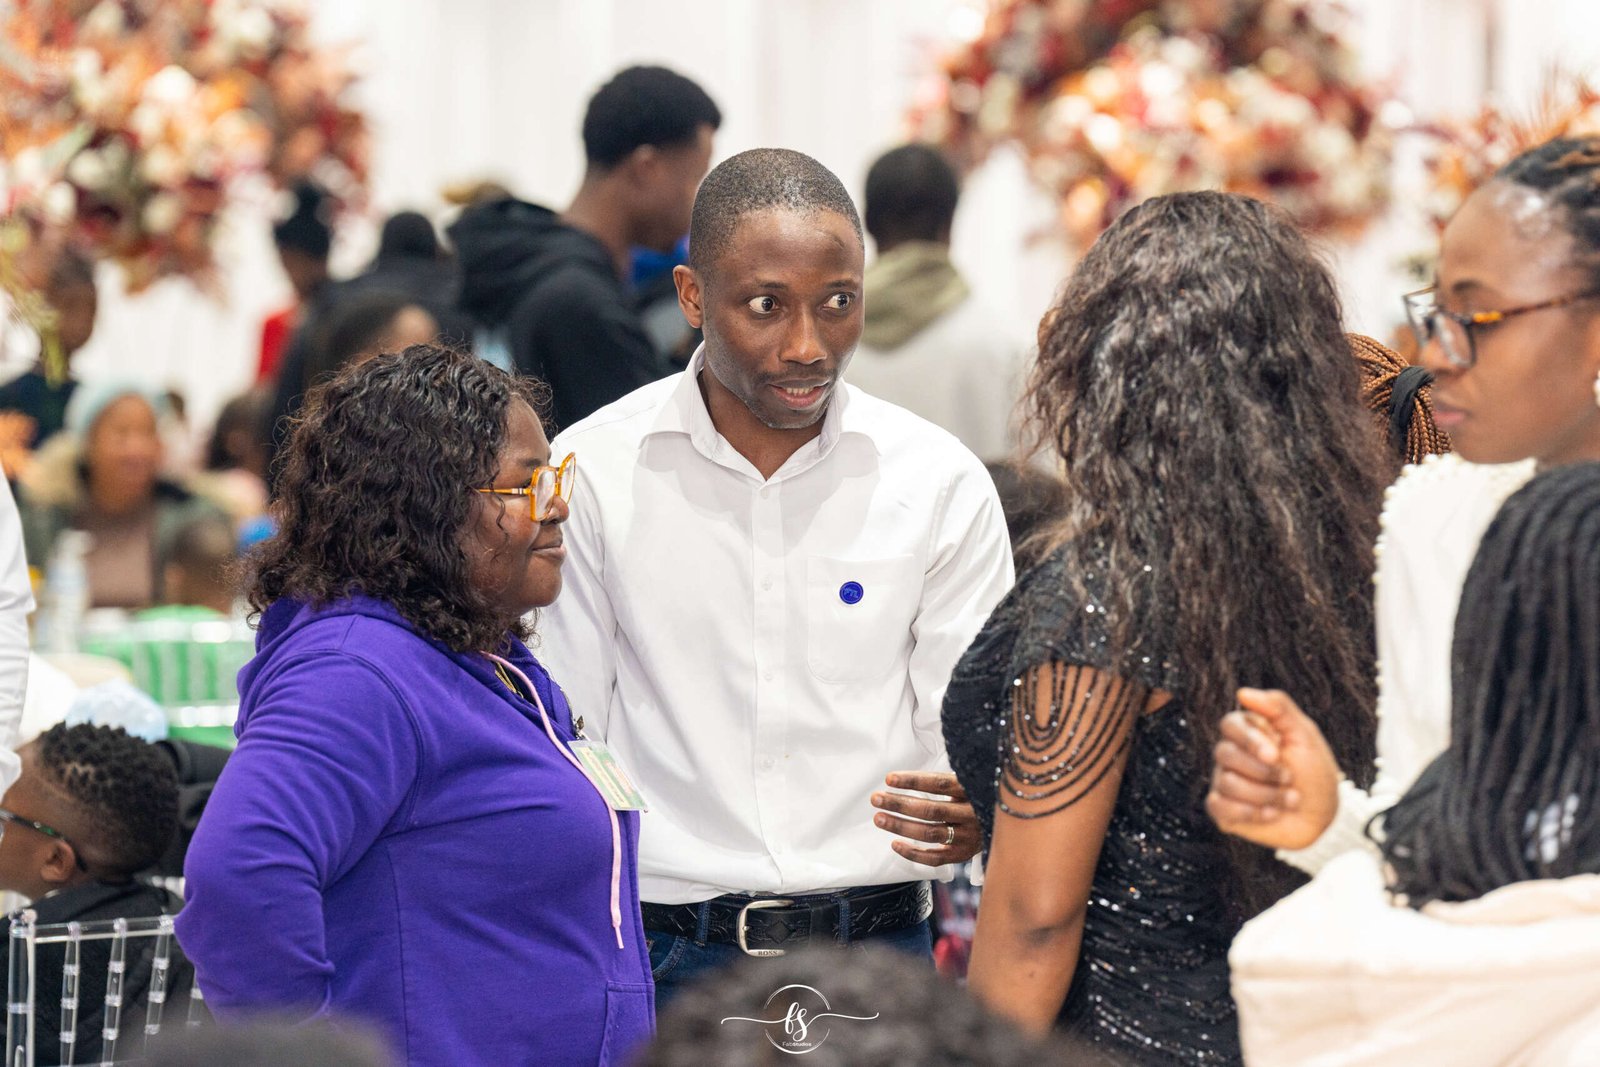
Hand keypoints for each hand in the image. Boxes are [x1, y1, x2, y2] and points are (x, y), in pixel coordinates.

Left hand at [871, 771, 981, 865]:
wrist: (1007, 826)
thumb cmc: (977, 799)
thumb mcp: (969, 783)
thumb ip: (945, 781)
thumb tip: (904, 777)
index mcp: (972, 791)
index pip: (939, 783)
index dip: (913, 781)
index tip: (890, 779)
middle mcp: (971, 814)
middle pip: (931, 809)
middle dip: (900, 804)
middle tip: (877, 799)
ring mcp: (968, 836)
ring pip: (930, 832)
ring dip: (901, 826)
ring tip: (879, 818)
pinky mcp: (963, 854)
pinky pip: (935, 857)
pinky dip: (914, 853)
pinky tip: (895, 844)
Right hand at [1205, 688, 1341, 850]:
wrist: (1323, 818)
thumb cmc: (1314, 774)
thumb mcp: (1305, 736)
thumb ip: (1279, 708)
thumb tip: (1242, 693)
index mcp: (1249, 733)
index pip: (1230, 725)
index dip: (1250, 740)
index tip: (1276, 755)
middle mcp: (1232, 756)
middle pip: (1225, 754)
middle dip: (1263, 771)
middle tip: (1289, 779)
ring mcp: (1225, 783)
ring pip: (1227, 783)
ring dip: (1266, 794)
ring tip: (1290, 799)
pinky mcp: (1224, 811)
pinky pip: (1218, 806)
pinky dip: (1250, 812)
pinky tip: (1272, 813)